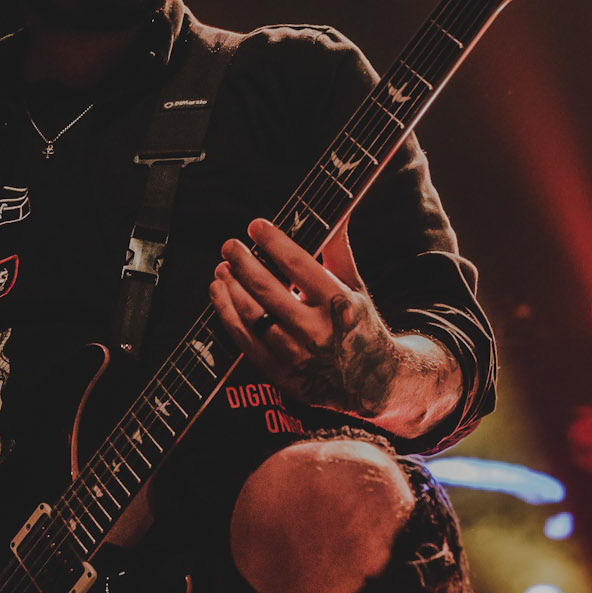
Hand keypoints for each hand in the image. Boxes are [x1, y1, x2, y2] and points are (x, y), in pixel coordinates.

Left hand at [211, 218, 402, 417]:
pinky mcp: (280, 374)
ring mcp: (296, 355)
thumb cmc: (358, 325)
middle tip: (229, 245)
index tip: (255, 226)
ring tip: (222, 269)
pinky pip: (244, 340)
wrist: (371, 382)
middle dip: (242, 262)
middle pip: (267, 289)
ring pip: (251, 315)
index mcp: (338, 303)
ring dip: (230, 288)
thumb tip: (339, 210)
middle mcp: (316, 330)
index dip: (272, 241)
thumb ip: (338, 249)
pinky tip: (220, 295)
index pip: (298, 264)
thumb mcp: (354, 287)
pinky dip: (227, 314)